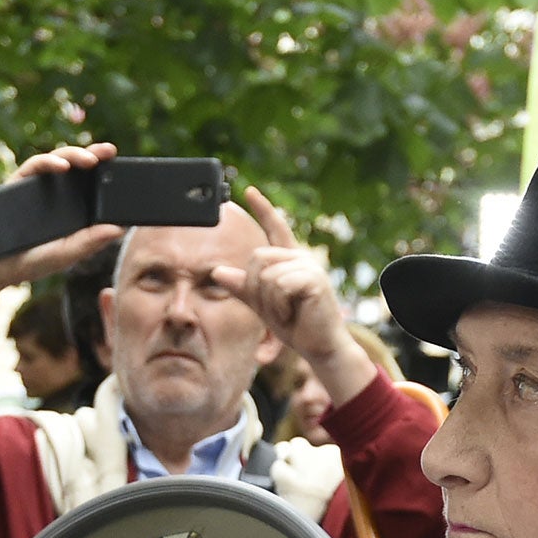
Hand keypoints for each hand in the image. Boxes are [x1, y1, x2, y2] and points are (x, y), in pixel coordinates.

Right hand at [0, 141, 126, 308]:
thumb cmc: (33, 261)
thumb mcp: (66, 254)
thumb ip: (90, 242)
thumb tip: (118, 228)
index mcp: (73, 208)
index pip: (93, 186)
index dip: (107, 174)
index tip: (122, 167)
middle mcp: (58, 193)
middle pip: (79, 168)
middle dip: (95, 155)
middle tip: (110, 151)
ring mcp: (39, 185)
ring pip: (60, 160)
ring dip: (75, 154)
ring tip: (90, 160)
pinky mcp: (20, 181)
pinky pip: (36, 165)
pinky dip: (50, 162)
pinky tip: (62, 166)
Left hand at [212, 188, 376, 405]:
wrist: (319, 346)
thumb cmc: (295, 325)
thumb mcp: (262, 305)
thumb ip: (242, 287)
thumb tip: (217, 272)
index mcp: (289, 260)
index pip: (275, 229)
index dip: (263, 209)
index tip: (249, 190)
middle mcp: (300, 258)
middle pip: (257, 258)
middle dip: (257, 288)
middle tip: (277, 308)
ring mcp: (309, 267)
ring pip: (265, 275)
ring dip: (269, 302)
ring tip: (288, 312)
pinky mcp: (313, 279)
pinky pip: (278, 286)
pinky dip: (280, 306)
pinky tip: (295, 313)